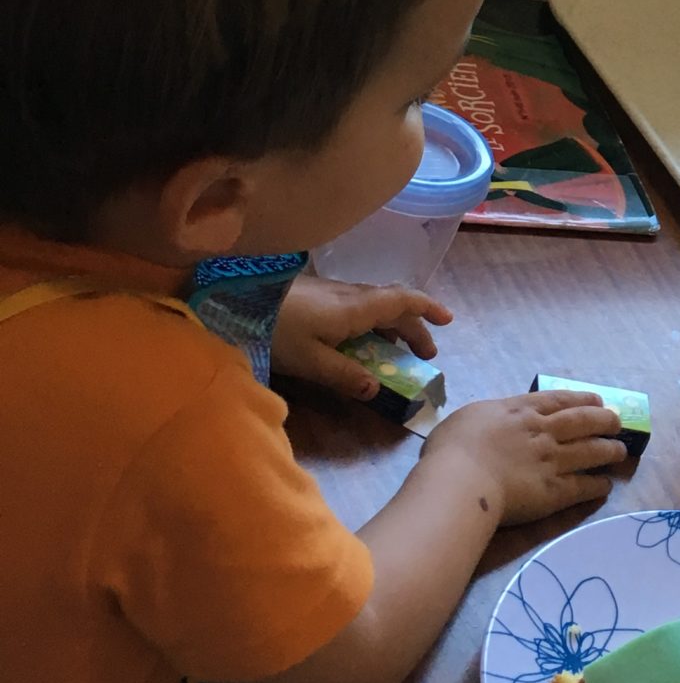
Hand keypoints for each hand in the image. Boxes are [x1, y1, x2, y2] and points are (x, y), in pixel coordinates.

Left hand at [271, 271, 451, 400]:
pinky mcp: (313, 296)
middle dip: (413, 326)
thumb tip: (376, 390)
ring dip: (392, 324)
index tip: (447, 321)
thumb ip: (345, 375)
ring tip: (395, 350)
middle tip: (425, 353)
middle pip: (392, 304)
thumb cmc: (274, 330)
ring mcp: (330, 293)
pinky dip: (371, 322)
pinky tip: (358, 340)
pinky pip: (356, 306)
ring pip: (374, 304)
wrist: (230, 300)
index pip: (403, 301)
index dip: (428, 309)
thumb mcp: (311, 361)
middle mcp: (349, 295)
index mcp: (356, 308)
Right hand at [416, 389, 627, 527]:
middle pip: (582, 422)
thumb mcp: (469, 417)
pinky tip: (605, 485)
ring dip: (609, 450)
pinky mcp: (553, 491)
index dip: (581, 399)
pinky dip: (597, 485)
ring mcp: (551, 460)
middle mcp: (542, 431)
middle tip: (617, 422)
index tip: (597, 400)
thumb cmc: (452, 448)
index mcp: (519, 410)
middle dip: (604, 420)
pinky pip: (582, 486)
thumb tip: (493, 420)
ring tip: (621, 451)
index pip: (558, 400)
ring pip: (590, 451)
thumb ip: (489, 417)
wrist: (460, 479)